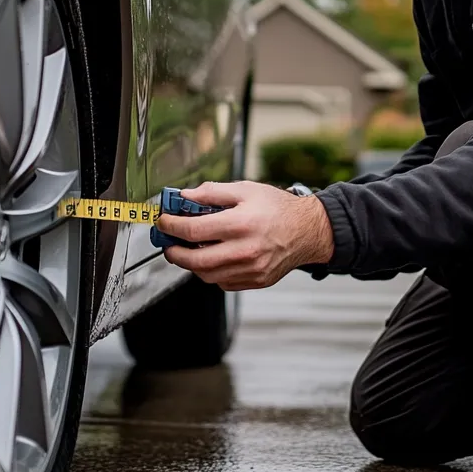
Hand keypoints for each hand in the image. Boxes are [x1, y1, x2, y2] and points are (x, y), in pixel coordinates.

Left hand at [156, 181, 333, 290]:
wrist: (308, 230)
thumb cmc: (278, 208)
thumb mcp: (246, 190)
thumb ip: (212, 192)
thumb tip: (185, 197)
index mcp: (241, 224)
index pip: (193, 230)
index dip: (171, 226)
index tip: (164, 222)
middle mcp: (245, 250)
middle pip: (195, 260)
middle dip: (174, 253)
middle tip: (169, 244)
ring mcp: (251, 269)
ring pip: (207, 275)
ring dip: (191, 264)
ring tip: (190, 249)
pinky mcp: (255, 281)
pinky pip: (223, 282)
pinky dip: (212, 272)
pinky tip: (213, 257)